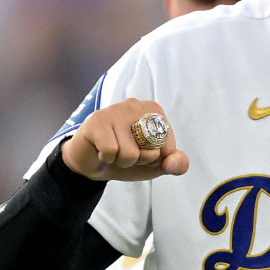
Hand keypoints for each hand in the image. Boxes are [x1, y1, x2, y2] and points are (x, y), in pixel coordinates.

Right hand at [61, 99, 188, 180]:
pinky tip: (101, 150)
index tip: (141, 151)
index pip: (168, 148)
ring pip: (130, 153)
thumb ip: (176, 164)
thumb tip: (173, 164)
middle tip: (126, 152)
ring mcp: (115, 110)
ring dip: (121, 161)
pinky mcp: (96, 120)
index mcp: (155, 111)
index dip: (155, 159)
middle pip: (152, 150)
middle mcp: (136, 105)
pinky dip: (107, 158)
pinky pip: (111, 151)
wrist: (93, 163)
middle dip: (139, 161)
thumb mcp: (156, 164)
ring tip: (113, 151)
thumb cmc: (127, 158)